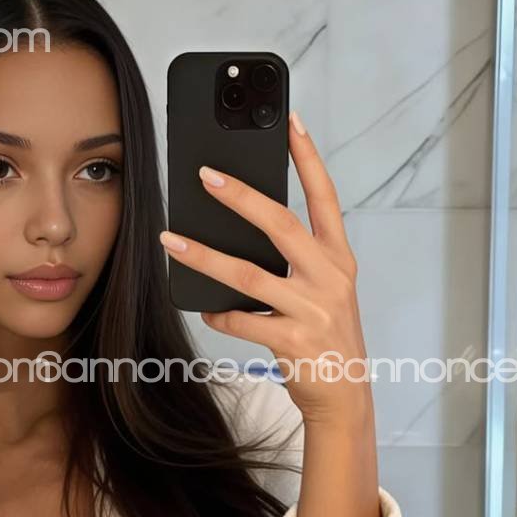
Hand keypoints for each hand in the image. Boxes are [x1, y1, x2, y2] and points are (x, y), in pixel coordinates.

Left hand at [159, 110, 370, 425]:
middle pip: (282, 226)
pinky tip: (205, 308)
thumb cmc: (326, 334)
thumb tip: (247, 224)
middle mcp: (330, 279)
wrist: (344, 394)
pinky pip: (243, 322)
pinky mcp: (294, 342)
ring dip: (205, 255)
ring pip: (249, 275)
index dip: (308, 158)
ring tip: (171, 240)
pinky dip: (219, 314)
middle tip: (205, 175)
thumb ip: (296, 259)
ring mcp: (313, 311)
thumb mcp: (324, 289)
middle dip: (241, 197)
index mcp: (338, 258)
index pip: (326, 197)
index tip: (290, 122)